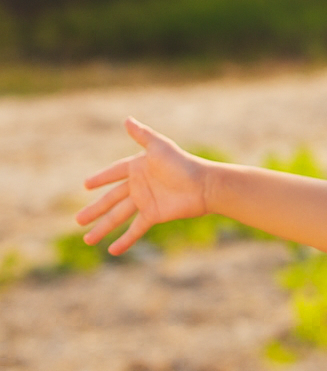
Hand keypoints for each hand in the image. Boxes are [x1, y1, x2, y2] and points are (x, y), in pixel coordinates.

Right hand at [78, 118, 211, 254]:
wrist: (204, 185)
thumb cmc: (183, 163)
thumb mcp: (160, 147)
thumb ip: (142, 136)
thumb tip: (127, 119)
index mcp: (138, 167)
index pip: (114, 173)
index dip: (101, 178)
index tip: (86, 185)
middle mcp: (140, 185)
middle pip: (111, 199)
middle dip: (95, 210)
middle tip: (78, 220)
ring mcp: (146, 201)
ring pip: (119, 216)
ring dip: (103, 228)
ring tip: (88, 239)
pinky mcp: (154, 215)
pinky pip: (135, 229)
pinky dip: (125, 240)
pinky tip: (113, 251)